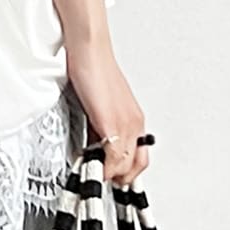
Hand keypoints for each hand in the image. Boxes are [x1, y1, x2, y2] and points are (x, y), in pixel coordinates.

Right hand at [65, 39, 149, 185]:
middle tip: (105, 180)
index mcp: (134, 118)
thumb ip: (100, 126)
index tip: (112, 177)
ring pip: (124, 165)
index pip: (138, 156)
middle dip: (122, 178)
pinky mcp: (111, 122)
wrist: (90, 49)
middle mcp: (135, 122)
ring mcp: (126, 124)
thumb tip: (95, 146)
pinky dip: (101, 168)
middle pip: (137, 165)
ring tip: (94, 175)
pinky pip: (112, 157)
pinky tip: (91, 166)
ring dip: (108, 174)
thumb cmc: (93, 70)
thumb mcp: (100, 105)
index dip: (125, 171)